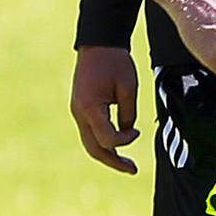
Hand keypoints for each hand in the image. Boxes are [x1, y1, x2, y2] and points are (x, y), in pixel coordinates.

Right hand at [70, 45, 139, 173]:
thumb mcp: (128, 87)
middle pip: (94, 148)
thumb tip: (127, 133)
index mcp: (90, 108)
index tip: (137, 132)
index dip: (124, 141)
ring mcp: (78, 112)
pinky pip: (90, 131)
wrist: (99, 45)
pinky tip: (117, 146)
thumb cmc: (116, 63)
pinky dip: (103, 141)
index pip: (106, 138)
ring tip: (126, 164)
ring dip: (108, 154)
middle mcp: (79, 113)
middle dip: (113, 161)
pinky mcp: (81, 108)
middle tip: (132, 170)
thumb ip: (128, 113)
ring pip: (90, 142)